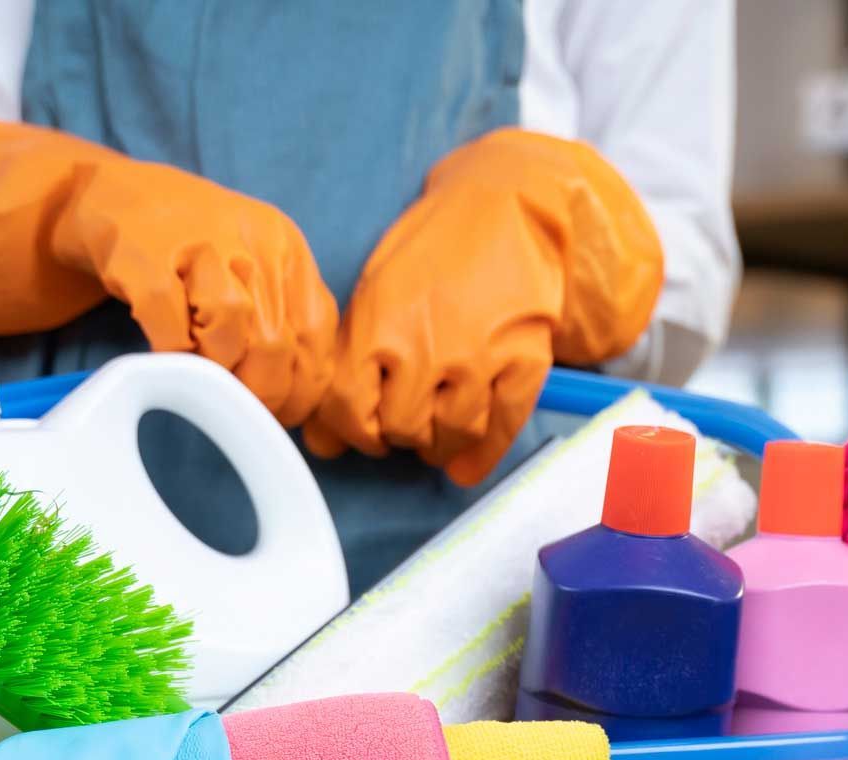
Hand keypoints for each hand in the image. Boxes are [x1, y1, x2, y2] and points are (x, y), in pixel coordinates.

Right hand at [0, 115, 337, 426]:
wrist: (48, 202)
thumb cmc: (134, 266)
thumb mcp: (211, 305)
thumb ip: (251, 349)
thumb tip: (301, 432)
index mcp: (274, 247)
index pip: (317, 343)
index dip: (302, 400)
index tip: (279, 435)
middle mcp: (246, 233)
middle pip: (286, 348)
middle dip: (263, 399)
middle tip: (228, 422)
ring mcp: (193, 230)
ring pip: (241, 335)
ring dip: (219, 380)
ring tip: (186, 390)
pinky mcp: (132, 237)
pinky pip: (172, 317)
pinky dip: (170, 351)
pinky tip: (156, 363)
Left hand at [305, 128, 662, 485]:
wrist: (508, 206)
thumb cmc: (435, 246)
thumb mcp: (376, 293)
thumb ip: (348, 364)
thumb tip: (323, 441)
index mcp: (380, 322)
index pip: (349, 409)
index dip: (351, 429)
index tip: (363, 428)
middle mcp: (428, 344)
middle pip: (400, 429)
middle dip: (398, 433)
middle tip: (405, 421)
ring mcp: (481, 357)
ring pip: (450, 437)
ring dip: (439, 444)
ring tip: (437, 429)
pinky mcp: (525, 363)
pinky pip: (501, 430)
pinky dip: (482, 456)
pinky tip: (467, 465)